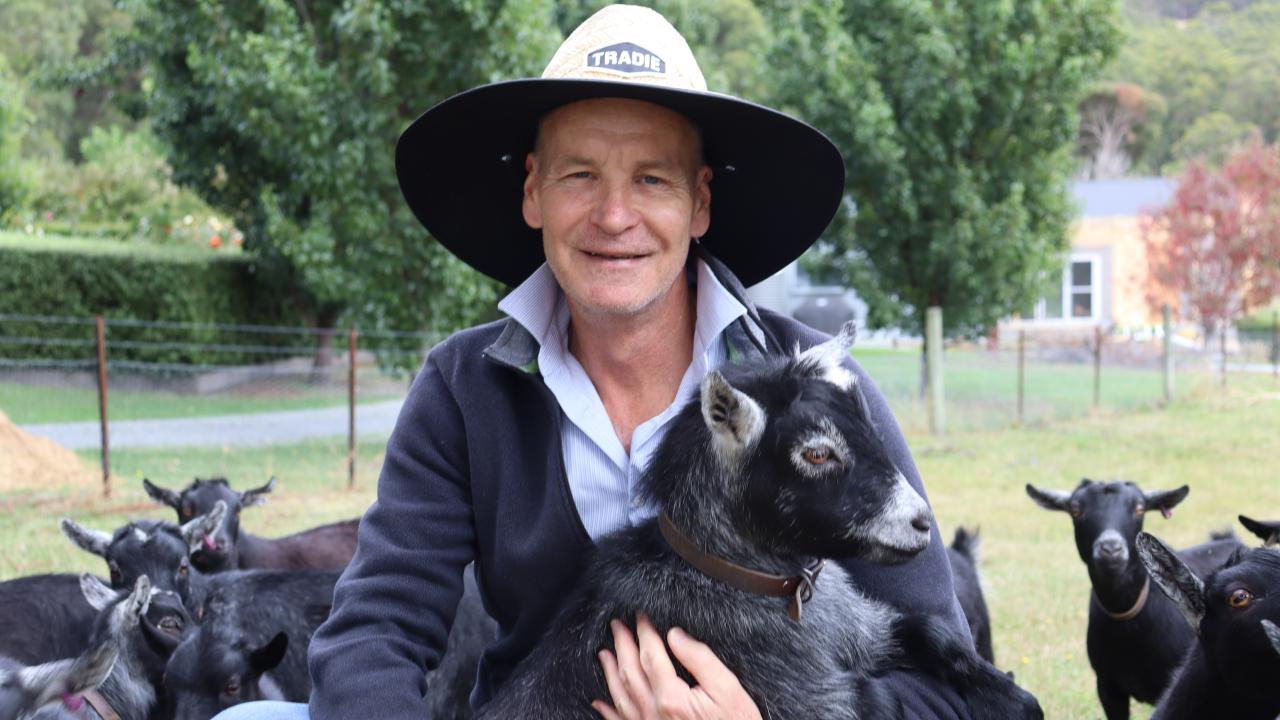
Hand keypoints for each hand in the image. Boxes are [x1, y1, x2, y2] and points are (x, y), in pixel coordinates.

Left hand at [592, 613, 762, 719]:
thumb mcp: (729, 690)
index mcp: (672, 698)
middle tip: (617, 626)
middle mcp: (654, 714)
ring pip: (621, 696)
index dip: (644, 632)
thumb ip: (701, 659)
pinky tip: (599, 702)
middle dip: (622, 646)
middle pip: (630, 673)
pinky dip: (607, 712)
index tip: (640, 616)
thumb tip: (675, 635)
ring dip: (610, 672)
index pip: (651, 655)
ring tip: (605, 654)